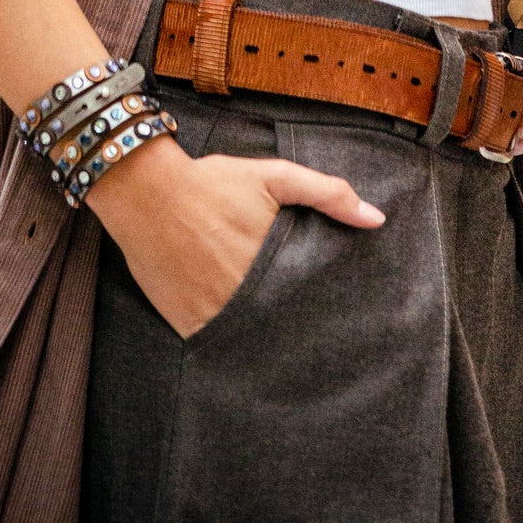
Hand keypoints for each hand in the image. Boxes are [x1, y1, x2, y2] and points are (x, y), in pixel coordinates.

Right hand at [86, 132, 384, 336]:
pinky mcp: (185, 324)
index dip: (323, 313)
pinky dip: (230, 345)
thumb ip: (327, 193)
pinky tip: (242, 342)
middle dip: (297, 330)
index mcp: (271, 264)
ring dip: (265, 342)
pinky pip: (216, 346)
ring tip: (282, 347)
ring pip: (251, 342)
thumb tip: (377, 219)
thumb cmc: (212, 182)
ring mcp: (212, 314)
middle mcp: (243, 296)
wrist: (145, 191)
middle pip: (282, 327)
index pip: (309, 304)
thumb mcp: (274, 176)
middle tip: (314, 340)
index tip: (338, 321)